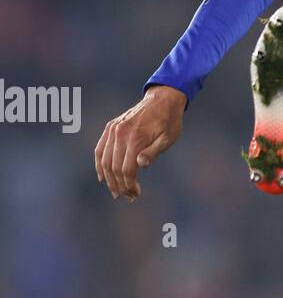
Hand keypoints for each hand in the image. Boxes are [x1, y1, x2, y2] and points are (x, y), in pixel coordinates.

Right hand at [94, 85, 185, 199]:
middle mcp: (121, 133)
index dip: (129, 185)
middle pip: (114, 167)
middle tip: (127, 197)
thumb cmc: (169, 122)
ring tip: (117, 192)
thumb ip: (153, 152)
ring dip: (109, 179)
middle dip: (119, 185)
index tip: (136, 194)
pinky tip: (102, 177)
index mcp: (136, 138)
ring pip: (105, 160)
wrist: (162, 100)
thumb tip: (141, 165)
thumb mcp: (168, 139)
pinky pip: (100, 149)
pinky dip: (99, 164)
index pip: (127, 169)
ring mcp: (113, 130)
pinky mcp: (111, 127)